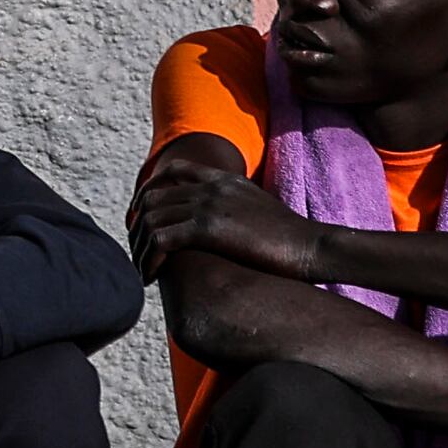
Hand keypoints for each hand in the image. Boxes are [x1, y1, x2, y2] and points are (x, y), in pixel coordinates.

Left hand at [131, 158, 326, 288]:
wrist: (312, 246)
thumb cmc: (291, 238)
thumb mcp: (258, 208)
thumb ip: (235, 204)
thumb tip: (223, 222)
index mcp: (223, 179)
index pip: (174, 170)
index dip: (150, 190)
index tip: (142, 215)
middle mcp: (211, 187)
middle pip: (153, 197)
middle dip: (137, 224)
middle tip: (136, 250)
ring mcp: (208, 204)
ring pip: (151, 219)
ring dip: (140, 247)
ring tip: (141, 270)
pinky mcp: (209, 228)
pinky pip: (162, 240)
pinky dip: (150, 258)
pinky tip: (151, 276)